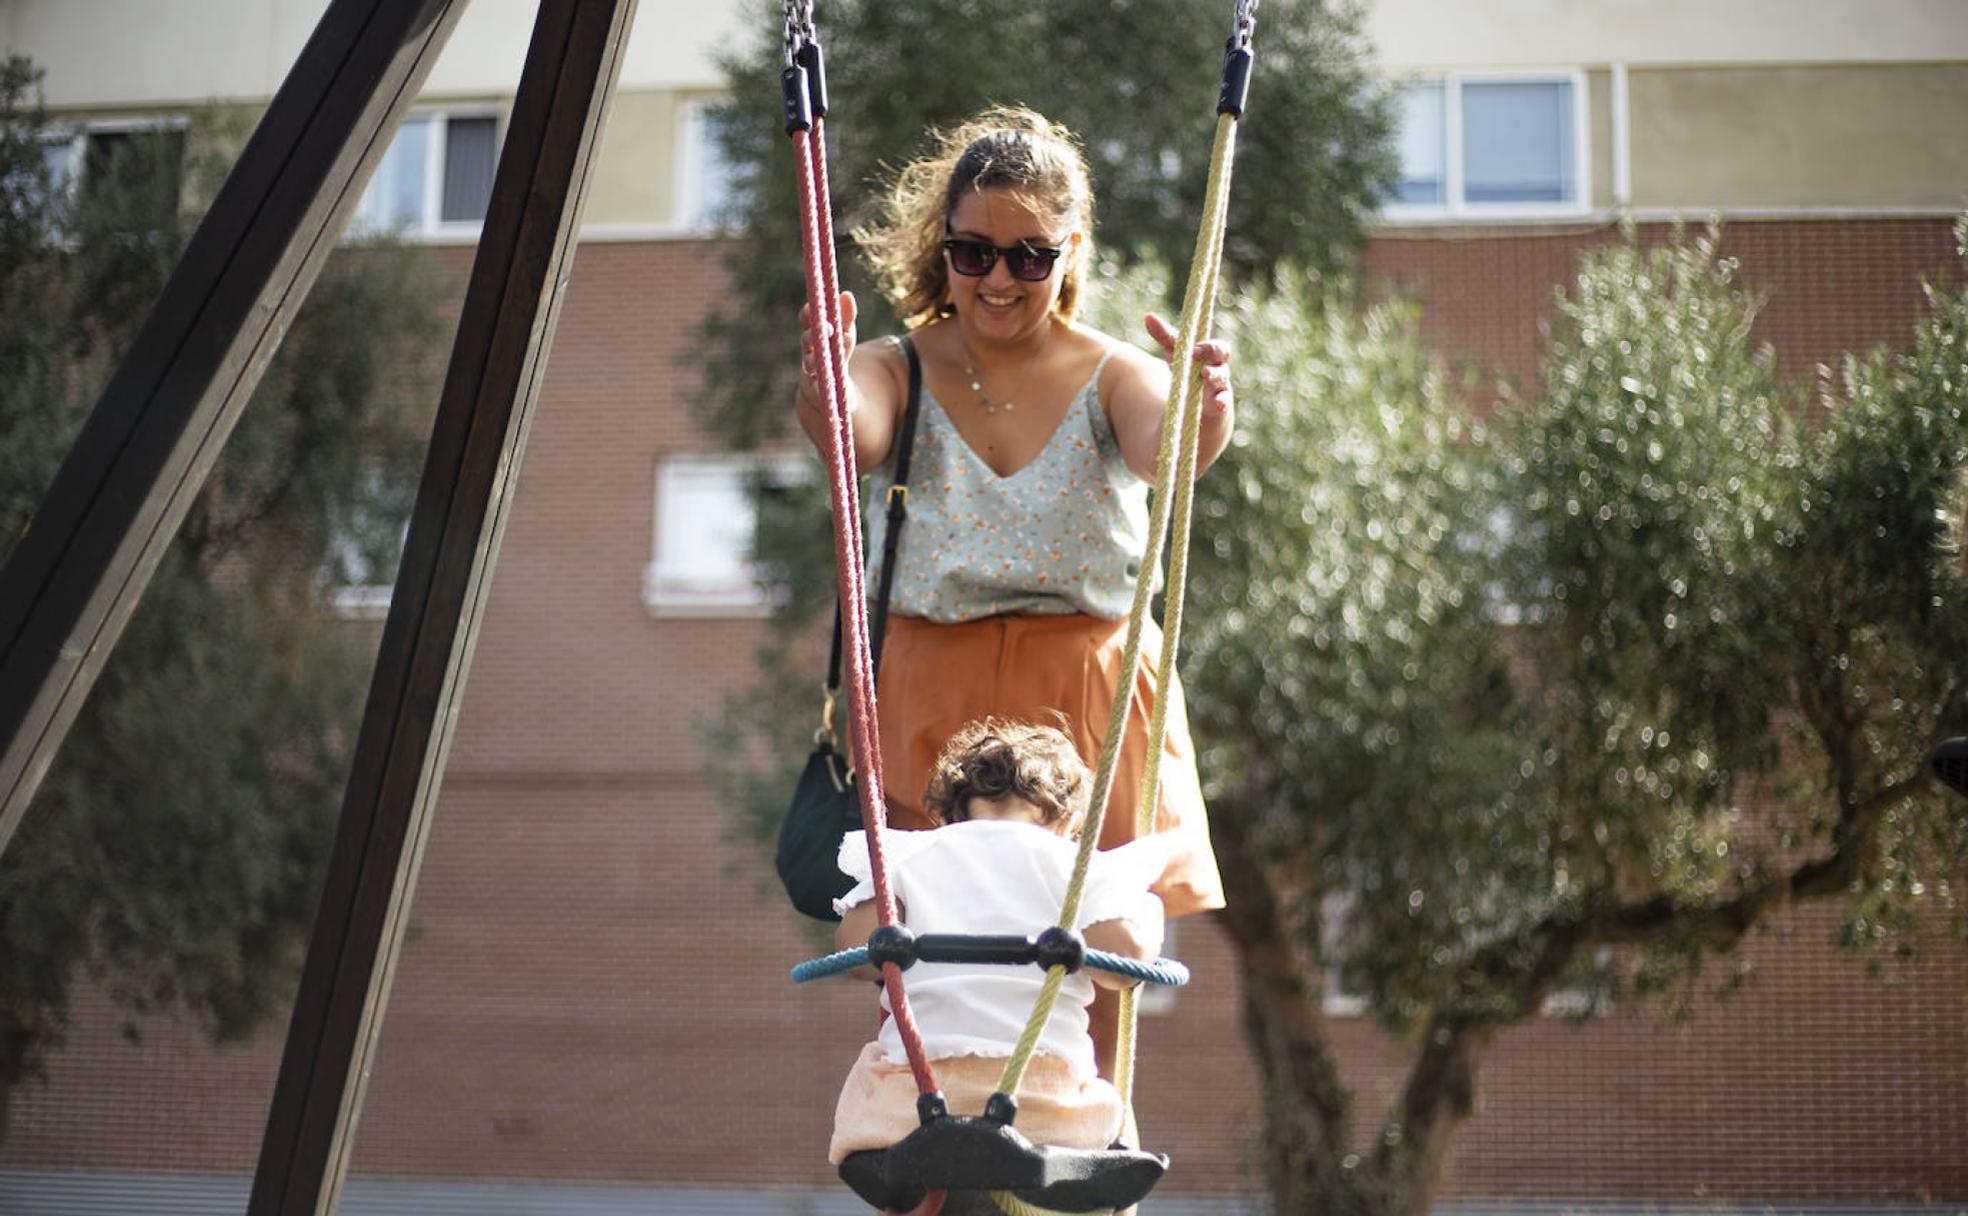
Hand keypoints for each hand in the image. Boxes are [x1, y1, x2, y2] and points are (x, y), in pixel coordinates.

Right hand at [797, 290, 858, 414]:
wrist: (827, 390)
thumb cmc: (836, 354)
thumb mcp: (845, 334)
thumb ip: (846, 317)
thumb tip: (846, 294)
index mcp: (814, 334)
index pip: (807, 320)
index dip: (808, 313)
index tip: (813, 307)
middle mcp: (808, 352)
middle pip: (807, 341)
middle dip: (815, 334)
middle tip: (828, 328)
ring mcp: (811, 373)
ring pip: (810, 365)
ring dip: (816, 360)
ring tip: (822, 358)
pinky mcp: (817, 393)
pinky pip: (816, 390)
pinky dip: (819, 389)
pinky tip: (824, 387)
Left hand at [1144, 312, 1232, 417]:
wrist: (1196, 406)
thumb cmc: (1188, 373)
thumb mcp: (1175, 355)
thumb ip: (1164, 337)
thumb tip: (1147, 315)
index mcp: (1210, 355)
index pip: (1216, 345)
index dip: (1206, 345)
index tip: (1193, 348)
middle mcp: (1219, 368)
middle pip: (1222, 355)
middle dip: (1211, 352)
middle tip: (1195, 353)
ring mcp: (1221, 387)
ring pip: (1222, 378)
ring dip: (1214, 375)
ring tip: (1204, 374)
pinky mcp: (1219, 406)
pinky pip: (1224, 403)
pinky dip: (1222, 403)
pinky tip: (1219, 404)